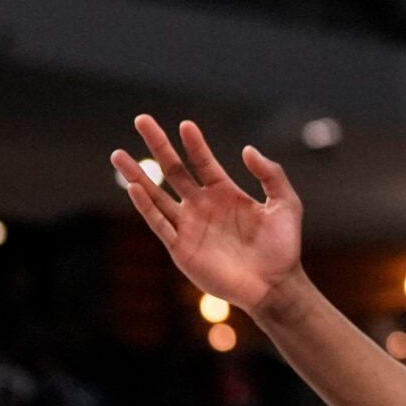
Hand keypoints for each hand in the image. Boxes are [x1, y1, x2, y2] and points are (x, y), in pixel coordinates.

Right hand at [111, 116, 302, 314]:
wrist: (275, 284)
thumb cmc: (283, 246)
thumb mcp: (286, 203)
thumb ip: (270, 174)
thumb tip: (247, 149)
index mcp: (226, 193)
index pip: (203, 161)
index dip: (194, 143)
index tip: (185, 124)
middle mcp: (203, 206)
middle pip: (174, 170)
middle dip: (158, 145)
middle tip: (142, 120)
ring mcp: (190, 225)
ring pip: (157, 194)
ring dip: (137, 175)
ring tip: (118, 154)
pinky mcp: (181, 248)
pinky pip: (159, 223)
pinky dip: (145, 206)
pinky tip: (135, 187)